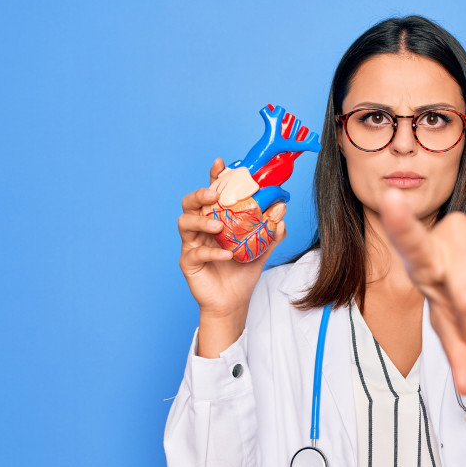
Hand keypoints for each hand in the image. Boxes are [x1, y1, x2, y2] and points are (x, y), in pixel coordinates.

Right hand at [179, 159, 286, 353]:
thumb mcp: (261, 248)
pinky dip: (212, 252)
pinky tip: (227, 255)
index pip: (212, 193)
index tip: (221, 164)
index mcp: (215, 218)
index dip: (214, 177)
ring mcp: (191, 244)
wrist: (234, 302)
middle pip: (189, 203)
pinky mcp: (188, 262)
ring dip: (201, 221)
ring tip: (218, 225)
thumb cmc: (242, 272)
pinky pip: (195, 252)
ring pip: (185, 223)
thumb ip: (270, 230)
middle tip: (213, 194)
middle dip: (199, 194)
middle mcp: (200, 227)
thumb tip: (281, 211)